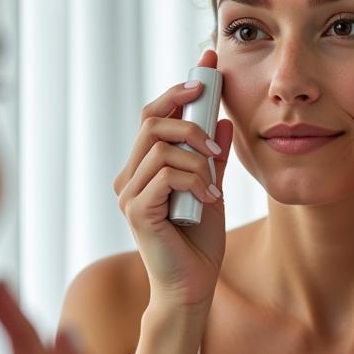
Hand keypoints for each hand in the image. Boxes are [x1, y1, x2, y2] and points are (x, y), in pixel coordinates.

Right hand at [113, 49, 234, 311]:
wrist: (193, 287)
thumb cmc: (199, 242)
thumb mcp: (213, 187)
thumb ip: (214, 157)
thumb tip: (223, 119)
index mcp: (143, 168)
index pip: (154, 115)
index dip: (178, 88)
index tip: (207, 66)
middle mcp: (129, 177)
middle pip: (151, 120)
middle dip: (189, 117)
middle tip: (216, 138)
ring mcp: (129, 194)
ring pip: (161, 146)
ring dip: (197, 158)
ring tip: (215, 181)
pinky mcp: (137, 211)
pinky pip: (166, 174)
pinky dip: (194, 180)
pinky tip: (209, 199)